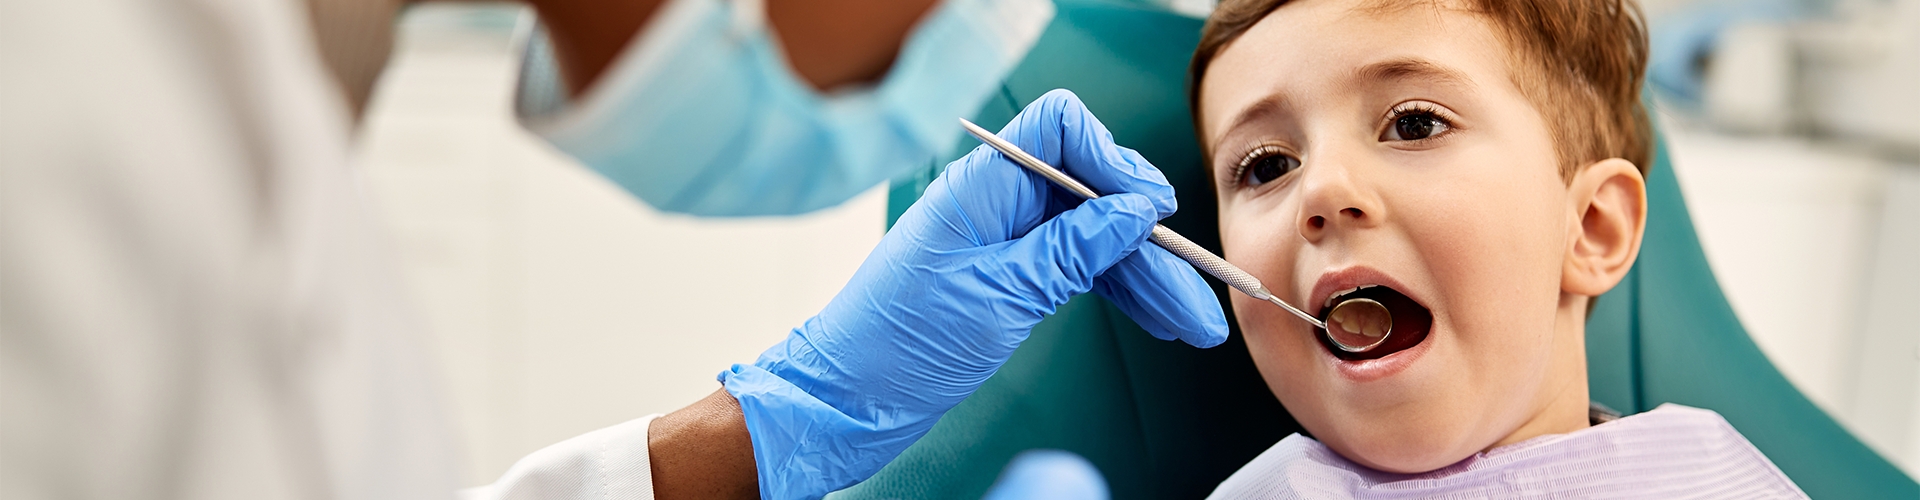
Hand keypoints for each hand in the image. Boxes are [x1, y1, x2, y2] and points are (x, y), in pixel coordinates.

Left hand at [717, 89, 1226, 498]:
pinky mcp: (1007, 279)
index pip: (1060, 129)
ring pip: (1092, 239)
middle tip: (1195, 285)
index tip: (1151, 209)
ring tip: (1192, 322)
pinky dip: (1116, 291)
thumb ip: (1072, 250)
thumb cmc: (897, 346)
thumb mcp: (999, 296)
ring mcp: (1003, 242)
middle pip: (1090, 193)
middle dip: (1147, 238)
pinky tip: (1155, 314)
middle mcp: (994, 204)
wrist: (847, 401)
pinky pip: (1076, 269)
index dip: (1112, 160)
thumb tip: (1133, 212)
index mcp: (980, 187)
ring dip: (1144, 277)